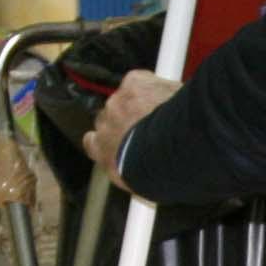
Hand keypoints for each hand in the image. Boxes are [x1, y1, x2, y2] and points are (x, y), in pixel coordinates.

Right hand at [93, 70, 179, 188]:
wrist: (172, 150)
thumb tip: (142, 178)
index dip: (108, 138)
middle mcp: (104, 124)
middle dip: (129, 118)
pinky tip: (168, 96)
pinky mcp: (132, 82)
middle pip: (111, 116)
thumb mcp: (138, 185)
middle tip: (154, 126)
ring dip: (145, 101)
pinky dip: (154, 85)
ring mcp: (117, 101)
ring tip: (168, 113)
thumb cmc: (157, 173)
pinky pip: (141, 80)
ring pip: (129, 97)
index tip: (122, 141)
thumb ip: (131, 174)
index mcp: (101, 151)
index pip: (92, 141)